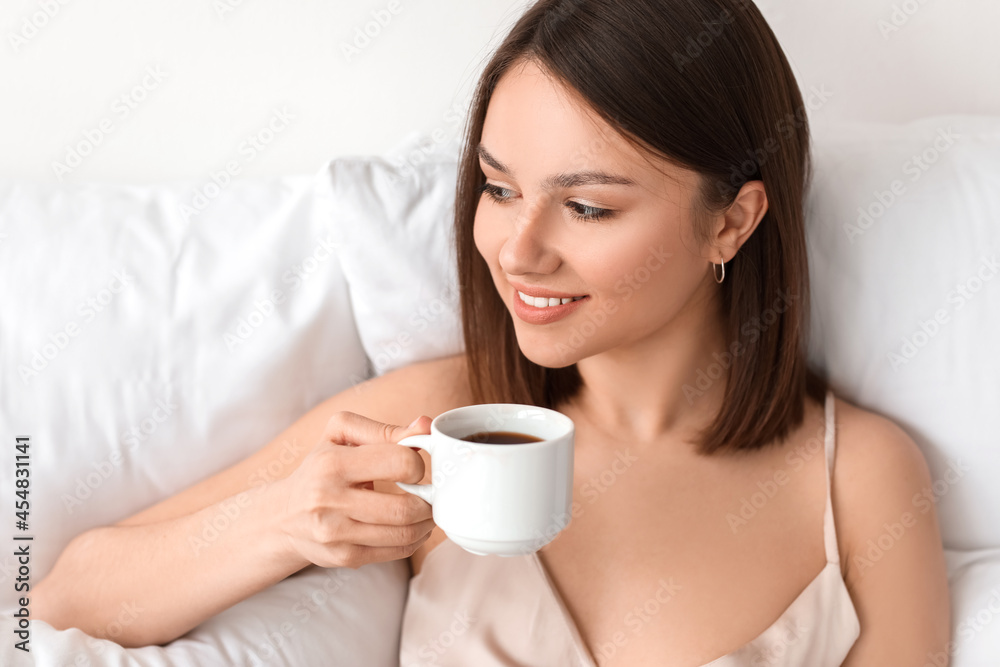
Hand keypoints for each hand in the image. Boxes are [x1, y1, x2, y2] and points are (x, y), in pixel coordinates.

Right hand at [273, 411, 433, 568]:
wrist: (284, 516)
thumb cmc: (320, 467)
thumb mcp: (341, 435)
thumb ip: (385, 430)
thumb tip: (425, 425)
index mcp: (332, 463)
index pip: (399, 463)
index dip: (417, 464)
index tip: (416, 467)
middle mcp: (330, 500)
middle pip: (405, 508)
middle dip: (429, 501)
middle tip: (432, 494)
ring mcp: (336, 533)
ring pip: (404, 533)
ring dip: (427, 522)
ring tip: (427, 510)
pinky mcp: (344, 557)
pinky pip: (396, 552)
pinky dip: (415, 539)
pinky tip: (414, 527)